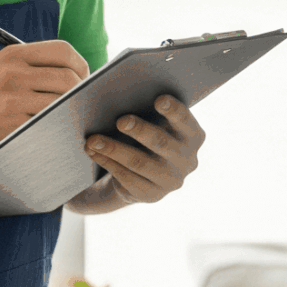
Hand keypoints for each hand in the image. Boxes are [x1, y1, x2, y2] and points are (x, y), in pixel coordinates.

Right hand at [0, 40, 89, 162]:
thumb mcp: (0, 70)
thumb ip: (34, 66)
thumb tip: (78, 74)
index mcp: (12, 55)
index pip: (62, 51)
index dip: (81, 65)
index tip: (84, 77)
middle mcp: (13, 73)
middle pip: (68, 78)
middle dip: (81, 92)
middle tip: (81, 102)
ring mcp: (12, 100)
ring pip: (62, 103)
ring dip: (71, 112)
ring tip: (70, 117)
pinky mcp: (13, 125)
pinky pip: (49, 123)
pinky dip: (58, 127)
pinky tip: (55, 130)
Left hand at [74, 96, 204, 208]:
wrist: (145, 173)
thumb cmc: (149, 135)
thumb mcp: (156, 123)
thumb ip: (149, 110)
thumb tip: (122, 91)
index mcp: (193, 136)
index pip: (186, 121)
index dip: (174, 110)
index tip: (158, 99)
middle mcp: (187, 160)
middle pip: (161, 143)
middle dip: (140, 130)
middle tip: (120, 120)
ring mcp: (170, 181)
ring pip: (140, 163)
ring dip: (114, 149)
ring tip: (93, 139)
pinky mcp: (151, 195)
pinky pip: (127, 178)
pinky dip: (108, 163)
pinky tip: (93, 152)